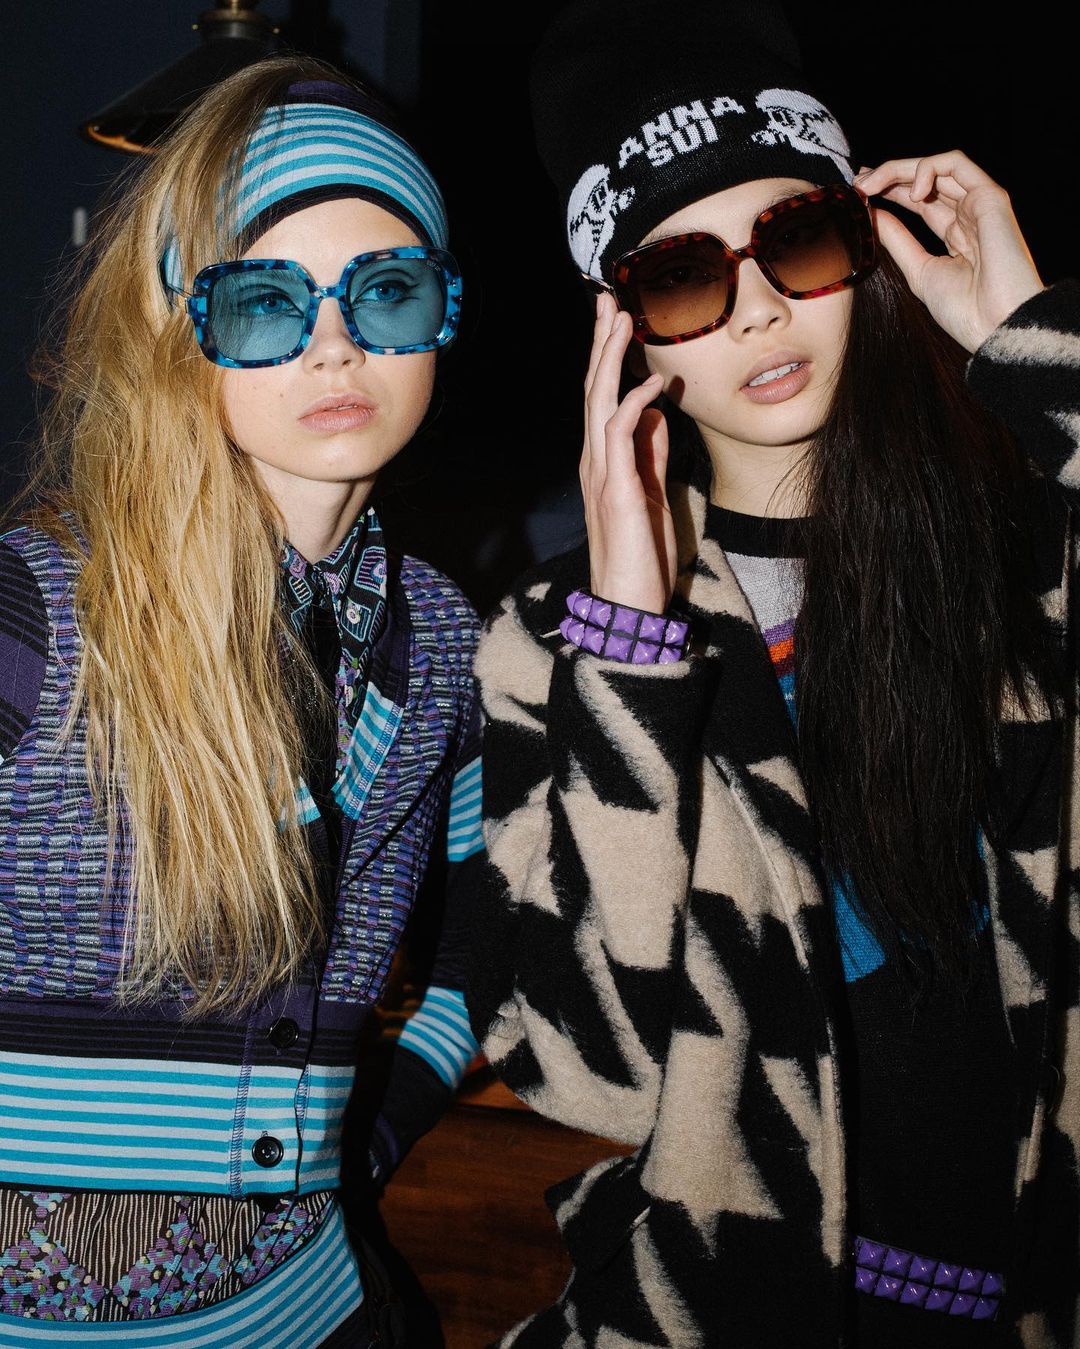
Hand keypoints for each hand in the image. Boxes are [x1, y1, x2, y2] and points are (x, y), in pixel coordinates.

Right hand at [581, 292, 676, 613]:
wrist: (629, 605)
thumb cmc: (641, 557)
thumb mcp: (652, 494)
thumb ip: (651, 454)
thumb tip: (656, 414)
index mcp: (604, 462)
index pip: (602, 399)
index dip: (608, 358)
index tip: (616, 319)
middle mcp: (595, 462)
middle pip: (594, 390)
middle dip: (601, 343)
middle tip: (607, 299)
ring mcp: (602, 475)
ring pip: (600, 403)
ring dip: (611, 360)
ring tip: (621, 320)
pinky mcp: (616, 491)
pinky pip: (619, 436)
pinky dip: (634, 405)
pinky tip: (651, 383)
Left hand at [854, 151, 1043, 353]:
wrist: (995, 325)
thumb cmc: (964, 310)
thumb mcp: (919, 270)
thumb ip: (898, 241)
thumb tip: (873, 215)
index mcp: (956, 233)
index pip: (919, 200)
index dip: (889, 190)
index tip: (858, 193)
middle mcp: (969, 213)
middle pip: (926, 179)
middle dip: (889, 174)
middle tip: (858, 181)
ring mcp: (980, 203)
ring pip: (938, 166)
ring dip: (900, 169)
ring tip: (870, 183)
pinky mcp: (990, 196)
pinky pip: (956, 164)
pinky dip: (927, 168)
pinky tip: (909, 192)